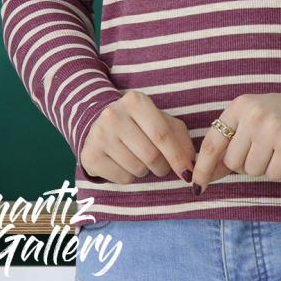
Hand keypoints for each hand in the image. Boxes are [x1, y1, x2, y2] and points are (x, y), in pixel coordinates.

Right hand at [79, 90, 195, 183]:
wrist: (100, 124)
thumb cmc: (139, 124)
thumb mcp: (162, 122)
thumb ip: (181, 139)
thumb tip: (191, 165)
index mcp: (135, 101)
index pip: (162, 134)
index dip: (177, 157)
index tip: (187, 174)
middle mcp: (114, 115)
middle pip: (151, 155)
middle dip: (162, 166)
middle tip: (160, 165)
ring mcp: (99, 134)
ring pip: (137, 169)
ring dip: (145, 171)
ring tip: (138, 158)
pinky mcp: (89, 155)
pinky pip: (122, 178)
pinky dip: (129, 177)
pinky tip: (123, 163)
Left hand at [190, 91, 280, 194]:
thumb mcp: (252, 120)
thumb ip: (229, 143)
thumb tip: (204, 175)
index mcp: (239, 106)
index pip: (212, 142)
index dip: (203, 167)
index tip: (196, 185)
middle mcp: (254, 115)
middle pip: (233, 163)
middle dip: (246, 164)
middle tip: (264, 150)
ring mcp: (272, 129)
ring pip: (252, 171)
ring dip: (264, 167)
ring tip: (278, 149)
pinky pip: (273, 174)